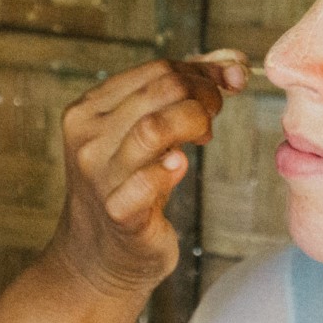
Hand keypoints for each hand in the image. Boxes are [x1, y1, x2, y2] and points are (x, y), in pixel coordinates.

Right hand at [44, 51, 247, 297]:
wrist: (98, 259)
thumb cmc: (130, 187)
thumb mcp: (145, 133)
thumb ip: (184, 94)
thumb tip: (235, 63)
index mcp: (89, 109)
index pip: (157, 70)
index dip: (203, 71)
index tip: (231, 82)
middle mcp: (87, 138)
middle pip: (161, 91)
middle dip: (204, 96)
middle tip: (214, 116)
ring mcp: (98, 176)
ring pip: (154, 127)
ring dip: (194, 124)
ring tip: (204, 137)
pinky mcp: (117, 213)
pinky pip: (149, 181)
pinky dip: (171, 170)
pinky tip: (178, 168)